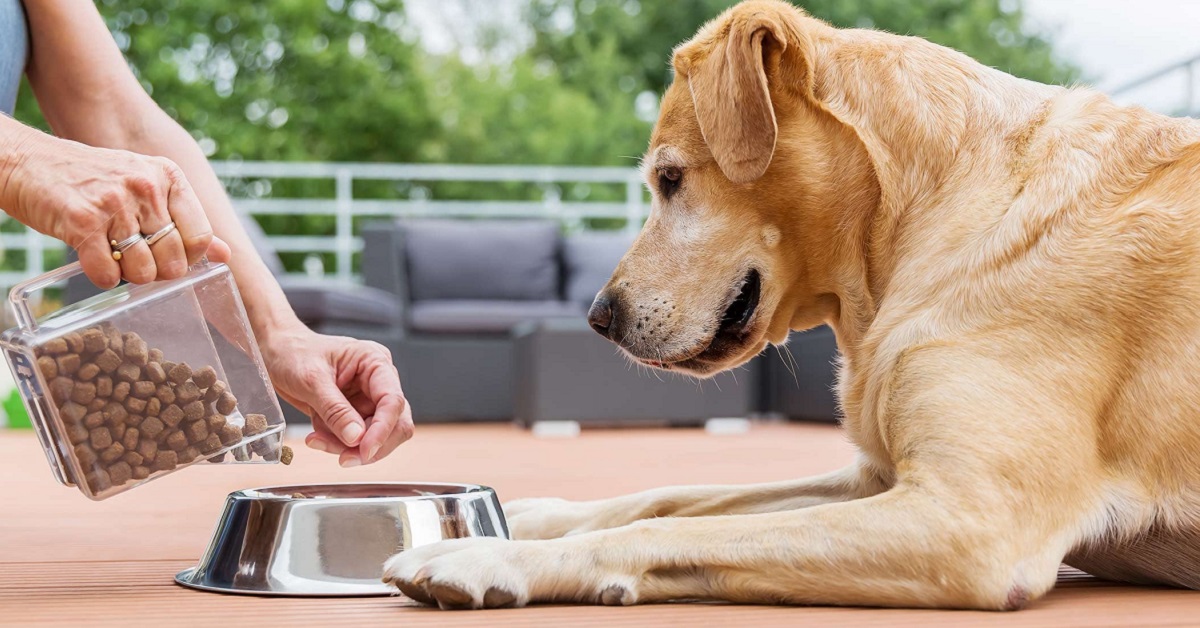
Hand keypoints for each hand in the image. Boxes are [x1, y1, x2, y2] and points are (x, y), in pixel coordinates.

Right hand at [1, 127, 229, 287]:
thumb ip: (185, 221)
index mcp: (168, 177)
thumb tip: (225, 254)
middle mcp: (145, 186)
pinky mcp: (82, 221)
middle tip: (135, 258)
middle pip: (175, 259)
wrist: (29, 162)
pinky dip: (102, 278)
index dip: (188, 257)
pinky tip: (94, 260)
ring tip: (113, 255)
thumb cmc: (92, 181)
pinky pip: (108, 274)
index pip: (200, 236)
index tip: (168, 254)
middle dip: (158, 271)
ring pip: (144, 271)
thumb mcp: (145, 188)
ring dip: (129, 276)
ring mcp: (114, 202)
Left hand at [261, 327, 412, 465]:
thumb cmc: (293, 353)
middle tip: (344, 458)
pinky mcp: (354, 414)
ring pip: (374, 436)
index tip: (365, 450)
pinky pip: (355, 439)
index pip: (392, 400)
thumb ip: (335, 410)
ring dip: (348, 446)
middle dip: (370, 444)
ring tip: (317, 439)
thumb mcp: (311, 380)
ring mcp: (367, 399)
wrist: (276, 353)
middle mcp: (378, 382)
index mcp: (375, 362)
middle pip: (395, 423)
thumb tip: (356, 438)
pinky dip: (336, 444)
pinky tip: (316, 436)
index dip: (383, 429)